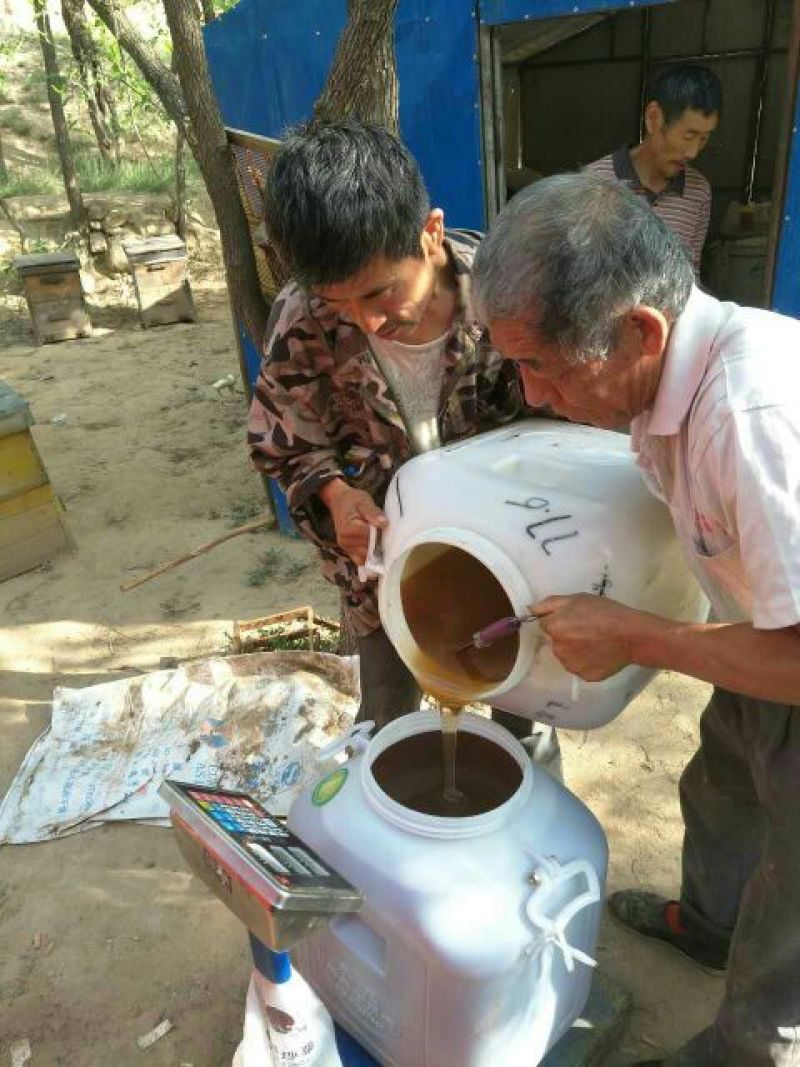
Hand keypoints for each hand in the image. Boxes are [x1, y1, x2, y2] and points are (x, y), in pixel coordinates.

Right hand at [319, 480, 387, 565]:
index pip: (369, 537)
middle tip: (385, 535)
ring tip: (380, 540)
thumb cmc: (352, 500)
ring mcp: (345, 547)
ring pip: (365, 558)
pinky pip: (360, 560)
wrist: (339, 501)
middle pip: (368, 550)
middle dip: (379, 545)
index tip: (386, 528)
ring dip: (375, 553)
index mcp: (348, 528)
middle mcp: (344, 541)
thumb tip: (384, 524)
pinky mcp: (348, 551)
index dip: (380, 534)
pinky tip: (376, 549)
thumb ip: (373, 512)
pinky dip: (369, 558)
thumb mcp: (363, 500)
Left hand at [531, 594, 660, 680]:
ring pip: (566, 656)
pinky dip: (586, 662)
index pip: (545, 624)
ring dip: (575, 650)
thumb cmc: (606, 613)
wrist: (632, 635)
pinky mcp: (583, 676)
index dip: (560, 620)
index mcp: (554, 627)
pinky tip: (600, 653)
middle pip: (555, 641)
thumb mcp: (577, 599)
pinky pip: (579, 667)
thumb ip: (550, 604)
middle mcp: (557, 649)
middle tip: (588, 629)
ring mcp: (570, 665)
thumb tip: (529, 609)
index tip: (575, 618)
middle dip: (566, 635)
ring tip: (596, 641)